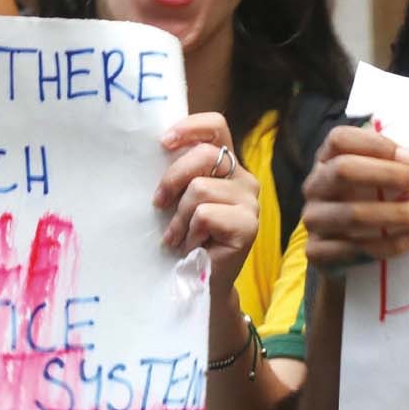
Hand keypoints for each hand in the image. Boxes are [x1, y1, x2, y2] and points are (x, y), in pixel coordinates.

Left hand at [151, 113, 260, 295]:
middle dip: (172, 179)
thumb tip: (158, 149)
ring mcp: (250, 202)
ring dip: (179, 217)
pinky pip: (205, 215)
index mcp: (227, 166)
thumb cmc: (185, 238)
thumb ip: (180, 173)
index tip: (163, 143)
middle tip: (158, 204)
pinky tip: (193, 247)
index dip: (190, 127)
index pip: (216, 127)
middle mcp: (244, 179)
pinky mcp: (248, 226)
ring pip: (200, 189)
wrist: (199, 282)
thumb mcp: (179, 198)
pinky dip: (190, 233)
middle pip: (204, 155)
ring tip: (179, 236)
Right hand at [299, 123, 408, 269]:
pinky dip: (393, 244)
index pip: (340, 140)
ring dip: (398, 214)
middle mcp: (314, 187)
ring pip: (352, 213)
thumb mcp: (373, 180)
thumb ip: (388, 164)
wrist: (341, 256)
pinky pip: (356, 249)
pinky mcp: (317, 252)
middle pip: (343, 170)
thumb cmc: (367, 206)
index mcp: (326, 160)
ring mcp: (312, 220)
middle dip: (388, 175)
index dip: (375, 144)